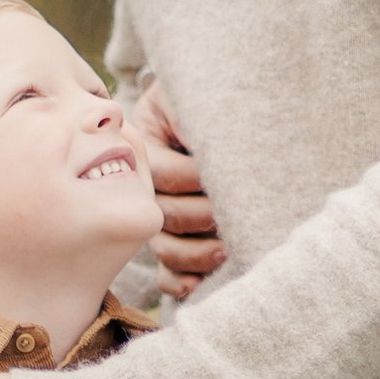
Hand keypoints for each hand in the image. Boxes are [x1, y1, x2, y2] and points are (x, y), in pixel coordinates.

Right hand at [137, 80, 223, 300]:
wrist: (230, 107)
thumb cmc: (217, 97)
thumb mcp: (196, 94)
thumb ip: (191, 110)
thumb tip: (202, 142)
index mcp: (148, 147)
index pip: (163, 172)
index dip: (194, 177)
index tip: (222, 173)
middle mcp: (150, 187)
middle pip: (164, 214)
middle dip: (199, 216)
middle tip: (230, 213)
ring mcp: (163, 219)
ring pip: (165, 249)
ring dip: (195, 254)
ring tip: (226, 249)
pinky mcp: (178, 245)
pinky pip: (169, 275)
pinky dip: (183, 283)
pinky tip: (203, 284)